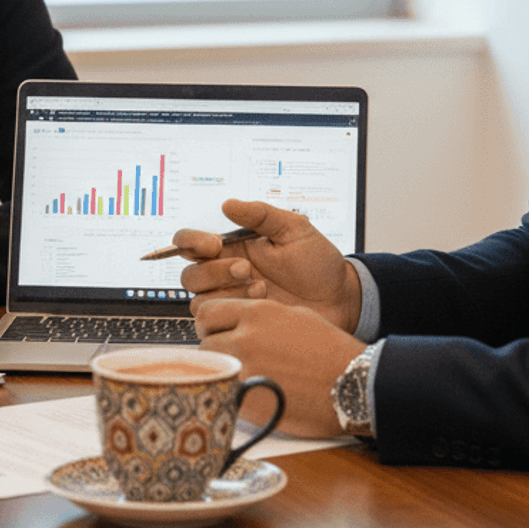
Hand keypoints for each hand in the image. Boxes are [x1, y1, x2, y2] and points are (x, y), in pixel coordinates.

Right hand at [176, 199, 361, 332]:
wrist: (338, 299)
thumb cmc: (318, 263)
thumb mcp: (294, 230)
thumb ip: (261, 214)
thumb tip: (228, 204)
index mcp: (232, 247)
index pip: (189, 242)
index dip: (190, 241)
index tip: (213, 243)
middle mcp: (225, 274)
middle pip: (189, 275)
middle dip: (215, 271)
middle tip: (247, 268)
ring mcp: (232, 301)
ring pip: (199, 300)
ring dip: (228, 293)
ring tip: (262, 288)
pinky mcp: (239, 323)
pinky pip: (217, 322)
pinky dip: (235, 310)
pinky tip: (263, 303)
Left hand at [196, 298, 363, 437]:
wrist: (353, 384)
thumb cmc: (331, 351)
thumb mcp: (295, 317)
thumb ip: (260, 318)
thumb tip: (237, 325)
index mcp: (257, 313)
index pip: (207, 312)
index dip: (211, 325)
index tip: (218, 333)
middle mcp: (245, 338)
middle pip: (204, 343)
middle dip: (215, 351)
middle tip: (233, 359)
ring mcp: (245, 370)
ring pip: (212, 369)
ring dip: (223, 373)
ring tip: (245, 378)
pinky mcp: (249, 400)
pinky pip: (226, 394)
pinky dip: (234, 395)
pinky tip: (254, 395)